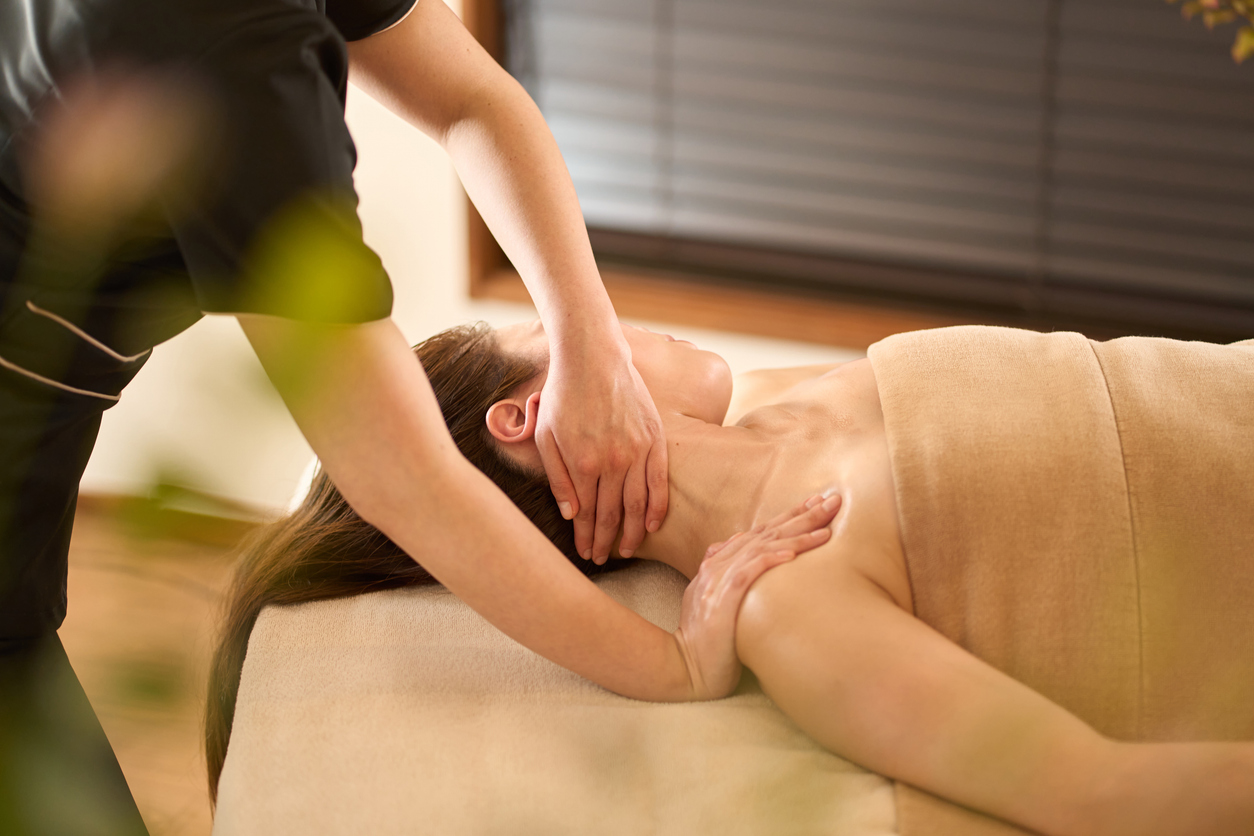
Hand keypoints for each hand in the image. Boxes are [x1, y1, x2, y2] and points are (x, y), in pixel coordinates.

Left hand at [535, 338, 667, 563]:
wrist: (593, 358)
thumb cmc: (562, 396)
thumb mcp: (545, 437)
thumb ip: (558, 478)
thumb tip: (571, 515)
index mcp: (583, 463)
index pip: (587, 514)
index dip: (587, 538)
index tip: (586, 554)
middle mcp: (613, 462)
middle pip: (613, 514)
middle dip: (607, 541)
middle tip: (603, 559)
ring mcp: (637, 451)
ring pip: (639, 504)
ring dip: (634, 532)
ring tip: (629, 551)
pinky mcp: (655, 439)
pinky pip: (660, 481)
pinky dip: (658, 506)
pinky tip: (654, 525)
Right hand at [673, 493, 842, 700]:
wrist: (685, 666)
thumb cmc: (706, 639)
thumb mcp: (712, 600)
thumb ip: (724, 578)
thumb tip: (739, 564)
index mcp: (718, 563)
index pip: (759, 532)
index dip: (788, 516)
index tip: (815, 504)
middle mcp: (718, 566)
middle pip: (765, 533)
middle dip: (801, 515)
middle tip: (832, 501)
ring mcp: (718, 582)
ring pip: (761, 548)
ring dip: (795, 535)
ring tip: (825, 527)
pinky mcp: (722, 601)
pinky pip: (747, 573)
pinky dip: (769, 560)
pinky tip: (791, 554)